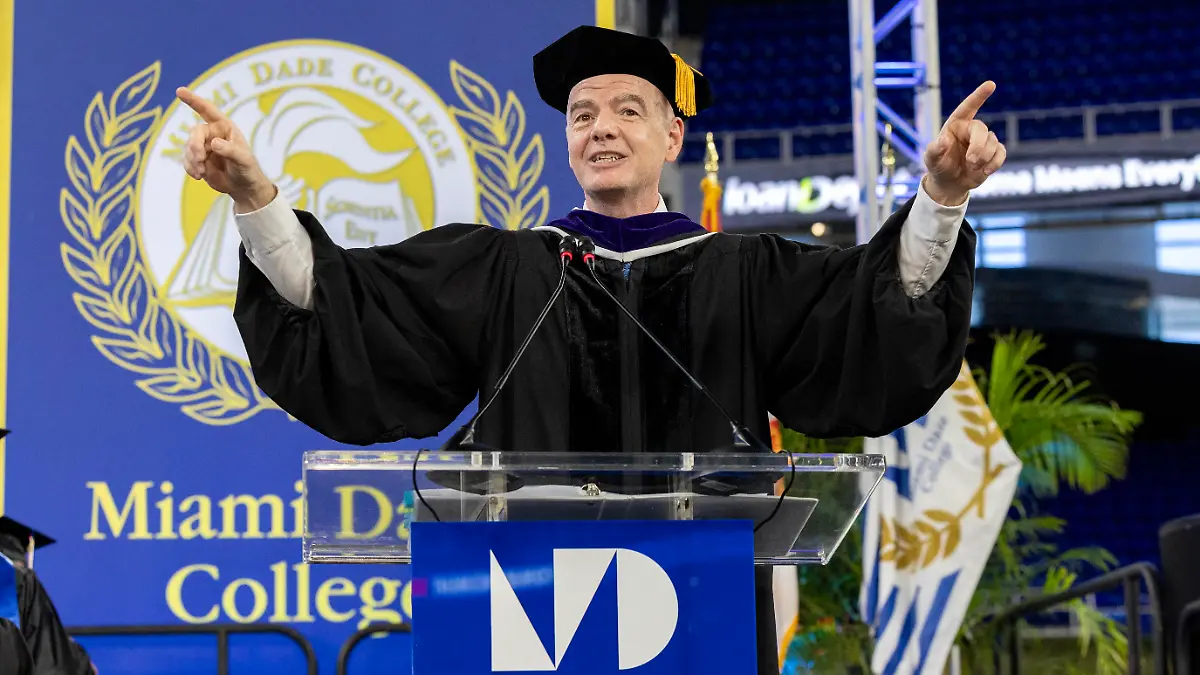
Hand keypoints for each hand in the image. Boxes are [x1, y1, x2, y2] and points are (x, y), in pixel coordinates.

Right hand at [176, 87, 275, 211]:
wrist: (244, 188)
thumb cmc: (248, 169)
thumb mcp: (243, 160)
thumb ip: (230, 150)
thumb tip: (214, 143)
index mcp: (224, 127)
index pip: (207, 110)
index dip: (193, 100)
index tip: (180, 91)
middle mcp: (212, 134)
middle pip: (195, 133)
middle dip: (194, 146)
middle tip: (200, 159)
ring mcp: (203, 147)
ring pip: (188, 148)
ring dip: (192, 160)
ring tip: (202, 173)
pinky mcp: (198, 160)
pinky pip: (186, 160)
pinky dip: (190, 168)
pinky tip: (198, 176)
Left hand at [923, 81, 1006, 205]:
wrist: (949, 183)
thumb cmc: (938, 166)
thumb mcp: (931, 159)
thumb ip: (935, 149)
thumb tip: (943, 139)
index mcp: (955, 125)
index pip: (968, 107)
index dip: (979, 96)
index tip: (991, 84)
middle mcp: (970, 129)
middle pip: (981, 129)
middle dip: (978, 146)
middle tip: (971, 161)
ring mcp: (984, 140)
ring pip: (993, 142)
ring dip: (984, 157)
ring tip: (973, 168)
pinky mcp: (993, 153)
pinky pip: (1001, 153)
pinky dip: (995, 163)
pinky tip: (985, 171)